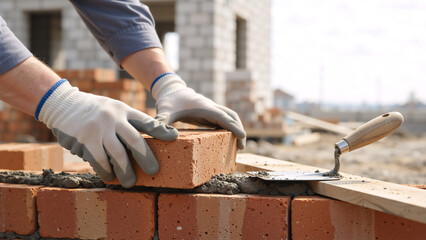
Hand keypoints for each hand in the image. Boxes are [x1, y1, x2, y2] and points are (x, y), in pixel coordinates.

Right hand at [36, 79, 177, 187]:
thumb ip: (130, 123)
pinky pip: (99, 160)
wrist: (63, 104)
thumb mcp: (114, 109)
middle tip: (154, 171)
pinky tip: (110, 177)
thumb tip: (148, 143)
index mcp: (124, 111)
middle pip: (134, 141)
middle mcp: (113, 119)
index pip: (145, 121)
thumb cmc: (95, 111)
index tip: (174, 138)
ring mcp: (98, 129)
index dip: (160, 130)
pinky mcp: (84, 140)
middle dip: (146, 158)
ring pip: (117, 155)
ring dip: (125, 171)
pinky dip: (106, 171)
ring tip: (130, 182)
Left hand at [151, 74, 245, 148]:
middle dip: (239, 130)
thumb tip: (163, 135)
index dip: (233, 126)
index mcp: (203, 107)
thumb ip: (161, 122)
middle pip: (231, 116)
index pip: (222, 117)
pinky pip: (224, 121)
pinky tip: (229, 141)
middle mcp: (211, 108)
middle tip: (242, 147)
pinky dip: (230, 129)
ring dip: (236, 129)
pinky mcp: (210, 114)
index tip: (241, 136)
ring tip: (238, 146)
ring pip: (230, 117)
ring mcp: (212, 110)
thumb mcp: (163, 111)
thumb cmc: (169, 101)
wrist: (172, 90)